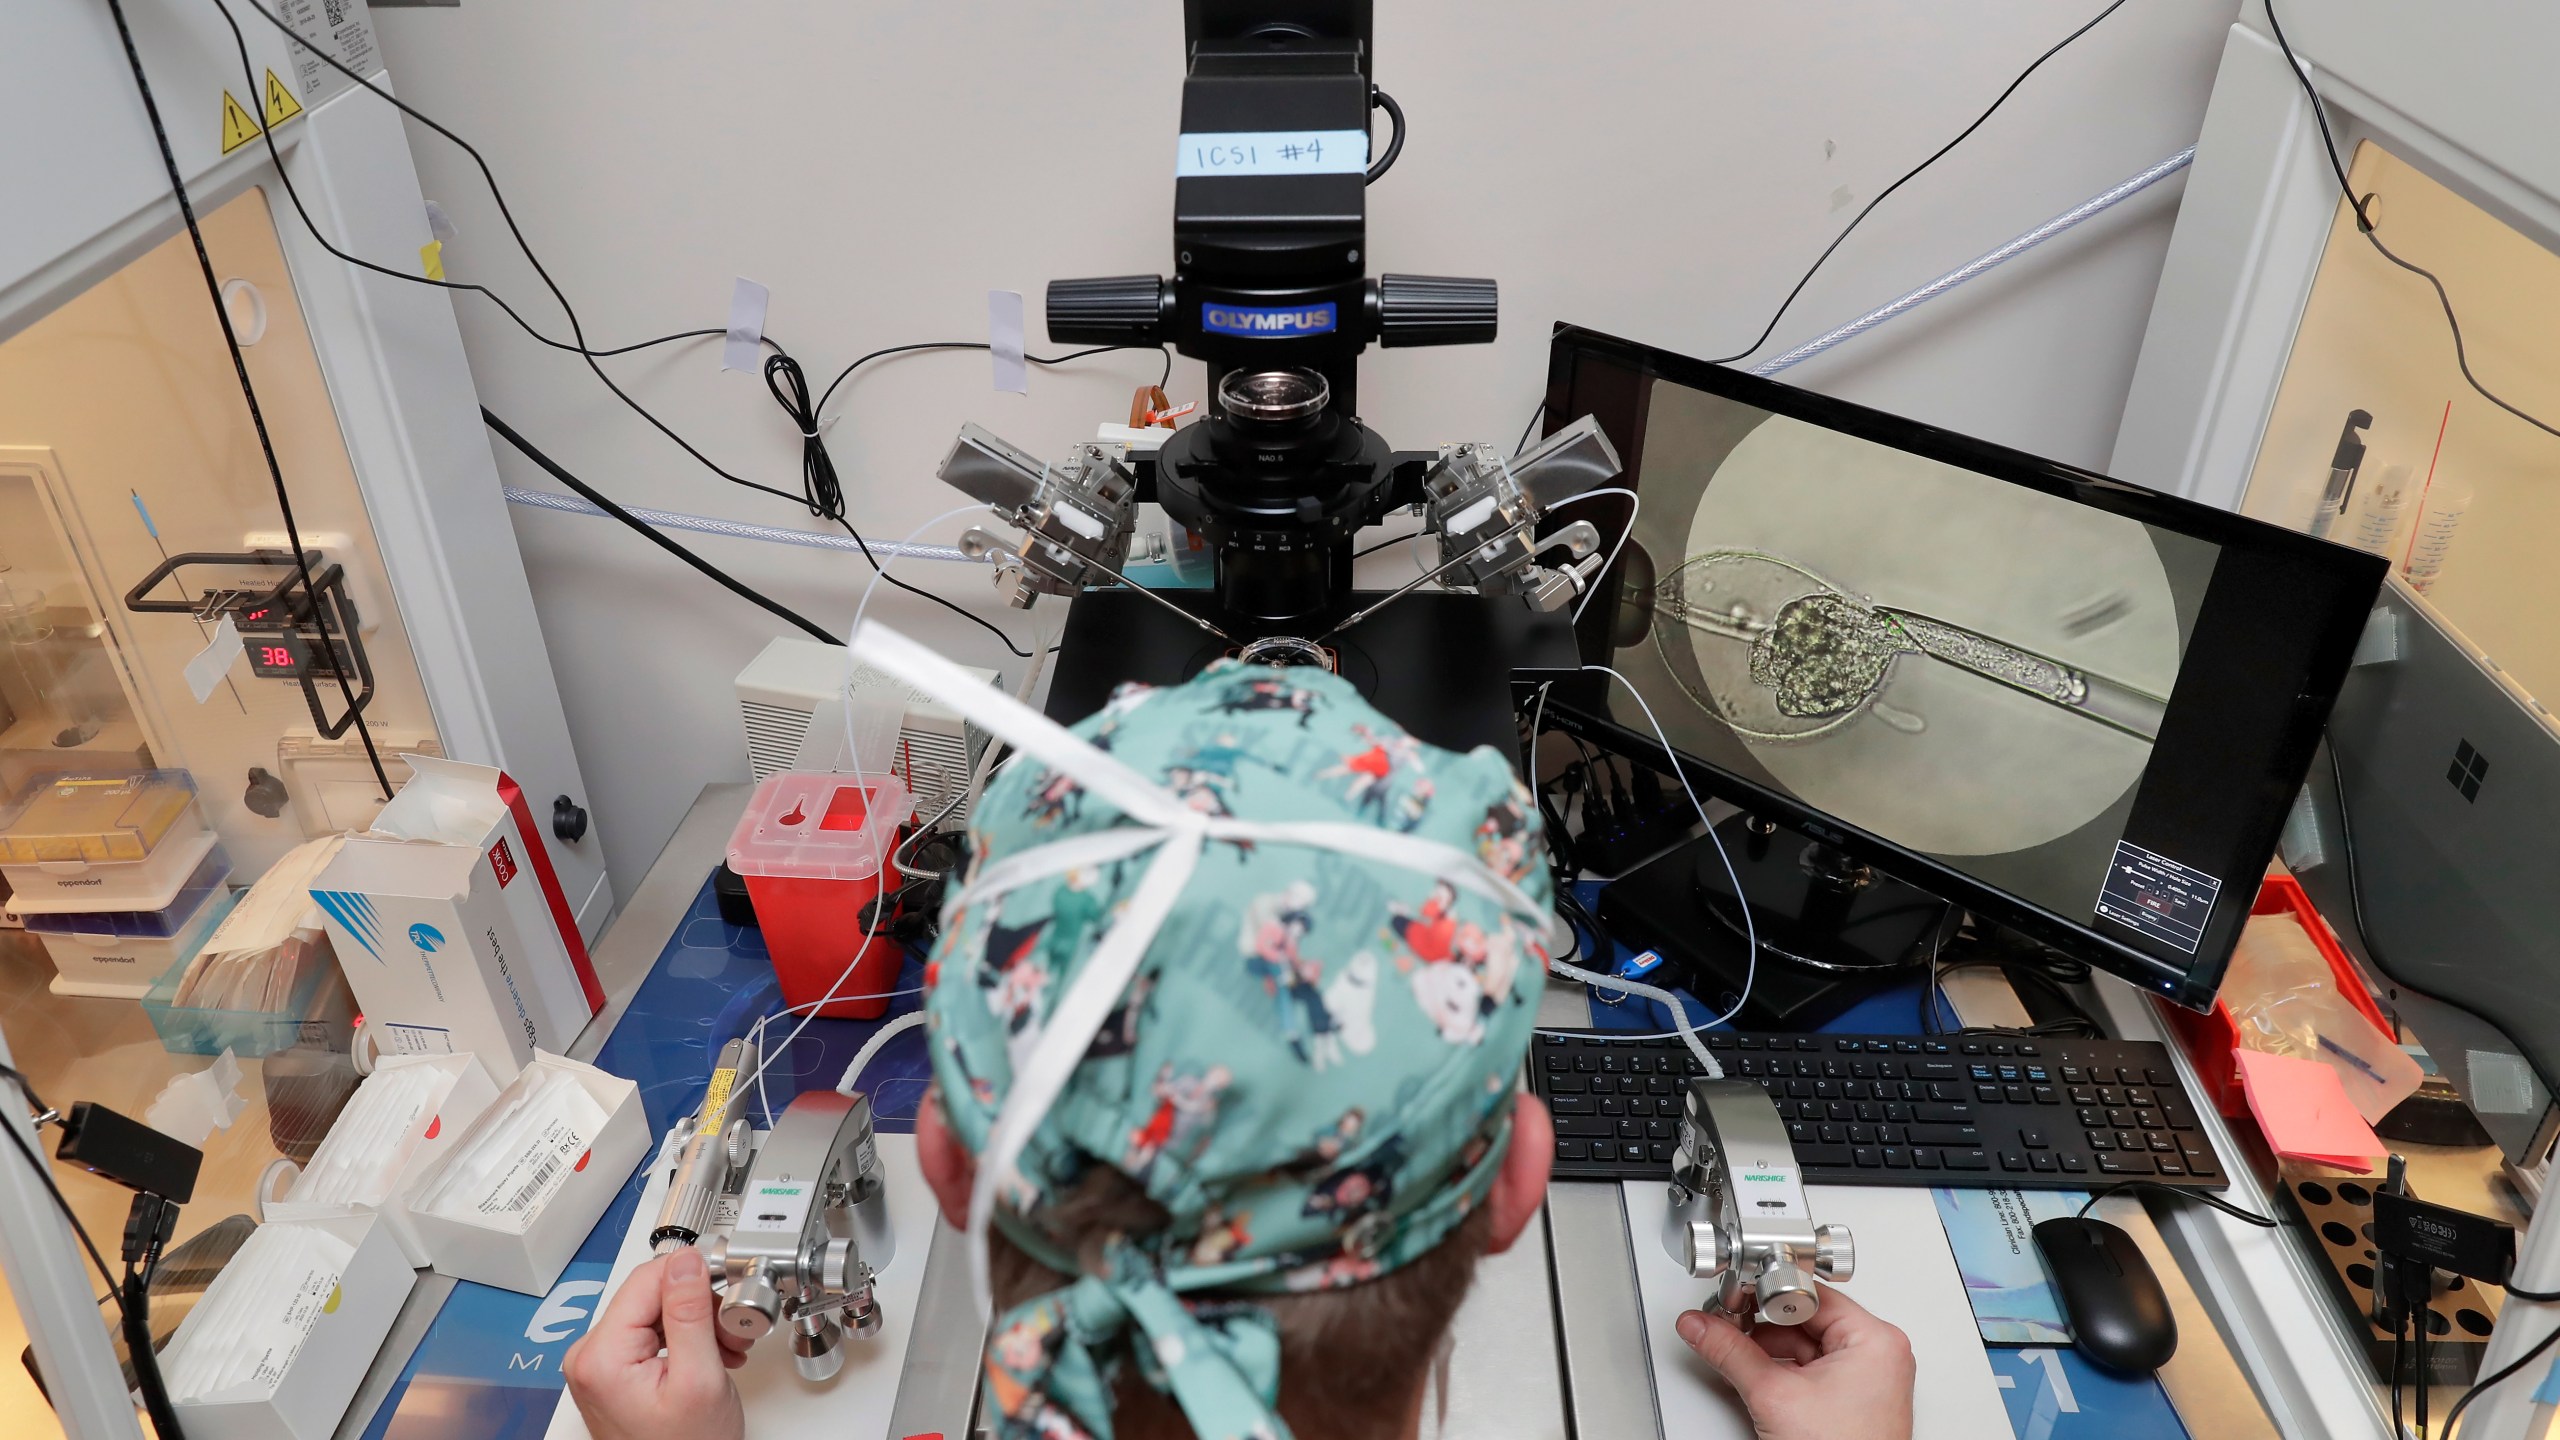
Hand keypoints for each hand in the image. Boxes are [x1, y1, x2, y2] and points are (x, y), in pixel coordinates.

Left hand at [562, 1247, 748, 1439]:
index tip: (728, 1284)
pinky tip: (711, 1354)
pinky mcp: (614, 1371)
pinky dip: (687, 1338)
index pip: (648, 1278)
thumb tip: (686, 1261)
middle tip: (734, 1329)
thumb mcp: (699, 1378)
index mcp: (600, 1354)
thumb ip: (690, 1314)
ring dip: (699, 1322)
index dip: (695, 1276)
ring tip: (728, 1348)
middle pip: (653, 1294)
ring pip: (657, 1311)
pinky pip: (653, 1333)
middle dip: (701, 1306)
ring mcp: (600, 1364)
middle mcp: (590, 1355)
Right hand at [1674, 1285, 1913, 1439]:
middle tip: (1728, 1325)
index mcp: (1874, 1340)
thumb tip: (1701, 1326)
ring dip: (1769, 1349)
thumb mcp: (1773, 1395)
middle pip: (1805, 1318)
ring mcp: (1869, 1377)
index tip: (1735, 1297)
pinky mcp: (1855, 1398)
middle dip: (1762, 1325)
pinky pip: (1813, 1368)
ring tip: (1739, 1356)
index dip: (1766, 1293)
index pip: (1809, 1294)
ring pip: (1805, 1344)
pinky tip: (1760, 1378)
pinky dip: (1784, 1371)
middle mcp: (1879, 1353)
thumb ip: (1729, 1352)